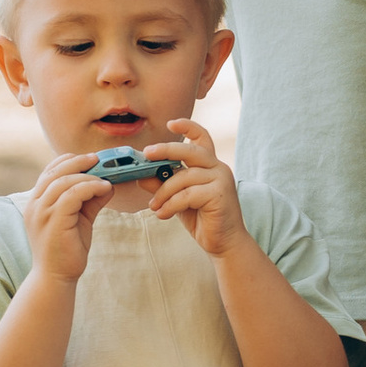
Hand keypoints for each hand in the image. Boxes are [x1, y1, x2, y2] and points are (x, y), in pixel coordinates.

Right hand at [21, 154, 118, 288]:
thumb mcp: (80, 219)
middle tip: (99, 159)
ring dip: (88, 176)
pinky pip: (72, 195)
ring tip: (105, 179)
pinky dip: (89, 187)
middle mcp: (35, 204)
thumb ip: (90, 201)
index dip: (69, 161)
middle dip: (79, 162)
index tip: (90, 159)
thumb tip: (108, 184)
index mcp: (37, 202)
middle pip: (55, 171)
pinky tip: (103, 189)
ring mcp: (41, 212)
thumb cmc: (67, 249)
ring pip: (63, 181)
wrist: (56, 277)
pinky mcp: (53, 221)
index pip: (49, 172)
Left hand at [139, 120, 245, 260]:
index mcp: (209, 165)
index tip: (170, 124)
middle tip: (146, 154)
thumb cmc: (203, 219)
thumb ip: (163, 186)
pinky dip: (171, 205)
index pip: (202, 137)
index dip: (187, 127)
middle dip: (166, 150)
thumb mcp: (177, 200)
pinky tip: (163, 214)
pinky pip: (187, 194)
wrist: (224, 243)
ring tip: (154, 206)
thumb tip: (141, 176)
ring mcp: (221, 179)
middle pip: (190, 150)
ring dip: (163, 192)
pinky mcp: (220, 194)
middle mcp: (217, 167)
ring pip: (183, 177)